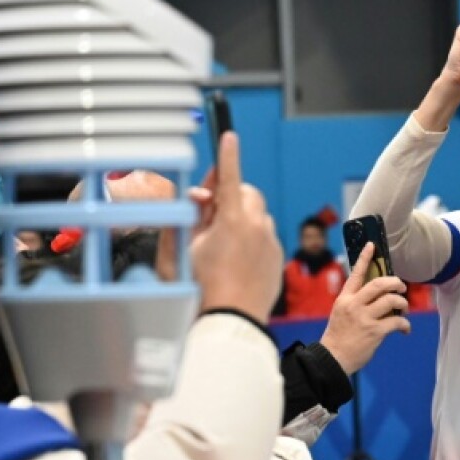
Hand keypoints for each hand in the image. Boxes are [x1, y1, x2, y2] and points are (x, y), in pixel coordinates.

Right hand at [186, 131, 284, 320]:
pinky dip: (251, 240)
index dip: (228, 155)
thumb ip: (191, 216)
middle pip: (247, 194)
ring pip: (258, 217)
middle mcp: (257, 228)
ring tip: (221, 243)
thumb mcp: (183, 249)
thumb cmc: (199, 290)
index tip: (229, 137)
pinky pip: (265, 238)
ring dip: (242, 219)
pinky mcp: (276, 259)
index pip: (229, 177)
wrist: (229, 322)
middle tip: (210, 212)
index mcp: (232, 221)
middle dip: (231, 195)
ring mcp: (270, 244)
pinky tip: (235, 261)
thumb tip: (199, 199)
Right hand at [320, 243, 411, 373]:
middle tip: (402, 286)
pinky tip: (405, 329)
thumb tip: (380, 297)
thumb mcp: (342, 313)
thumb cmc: (339, 336)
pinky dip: (405, 324)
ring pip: (391, 300)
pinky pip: (397, 321)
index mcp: (345, 299)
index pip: (356, 273)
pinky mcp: (375, 331)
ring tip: (404, 309)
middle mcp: (354, 305)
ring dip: (402, 303)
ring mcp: (364, 318)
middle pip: (379, 284)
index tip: (372, 245)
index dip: (365, 258)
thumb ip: (356, 302)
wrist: (333, 358)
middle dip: (395, 282)